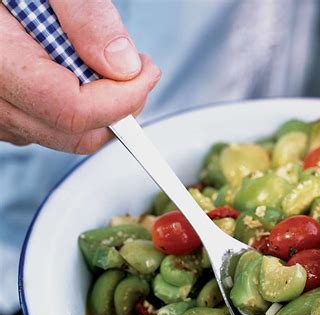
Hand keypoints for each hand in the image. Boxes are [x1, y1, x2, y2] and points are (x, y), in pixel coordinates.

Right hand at [0, 0, 160, 153]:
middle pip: (75, 134)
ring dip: (100, 109)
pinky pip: (50, 127)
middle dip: (118, 108)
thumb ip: (85, 16)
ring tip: (100, 63)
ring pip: (66, 135)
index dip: (121, 99)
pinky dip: (77, 108)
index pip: (71, 110)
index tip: (147, 73)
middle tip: (136, 72)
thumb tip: (124, 66)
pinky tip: (76, 71)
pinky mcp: (4, 116)